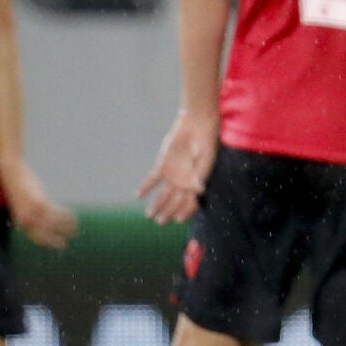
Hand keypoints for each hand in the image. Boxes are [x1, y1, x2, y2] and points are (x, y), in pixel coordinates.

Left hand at [0, 164, 77, 250]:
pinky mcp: (40, 202)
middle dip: (54, 241)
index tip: (56, 245)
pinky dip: (65, 216)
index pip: (35, 237)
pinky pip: (56, 213)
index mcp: (20, 220)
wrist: (10, 173)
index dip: (47, 243)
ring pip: (52, 225)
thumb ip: (30, 211)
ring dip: (65, 228)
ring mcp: (33, 211)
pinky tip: (73, 216)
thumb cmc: (16, 186)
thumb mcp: (21, 203)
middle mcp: (25, 219)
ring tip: (75, 229)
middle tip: (64, 245)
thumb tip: (41, 216)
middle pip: (43, 235)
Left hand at [139, 110, 218, 224]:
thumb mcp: (207, 158)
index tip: (177, 219)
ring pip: (163, 194)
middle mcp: (185, 181)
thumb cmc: (207, 141)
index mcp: (198, 182)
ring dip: (157, 204)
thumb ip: (201, 174)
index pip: (192, 202)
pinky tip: (138, 195)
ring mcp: (173, 174)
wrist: (196, 124)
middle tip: (160, 221)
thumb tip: (199, 191)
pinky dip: (146, 187)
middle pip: (175, 201)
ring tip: (149, 215)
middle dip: (168, 212)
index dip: (185, 211)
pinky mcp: (163, 165)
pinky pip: (153, 179)